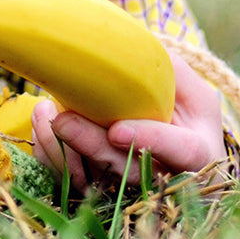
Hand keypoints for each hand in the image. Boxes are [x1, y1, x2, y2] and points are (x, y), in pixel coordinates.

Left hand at [30, 50, 225, 190]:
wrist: (172, 138)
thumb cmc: (183, 109)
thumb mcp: (189, 88)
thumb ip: (170, 72)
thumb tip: (132, 50)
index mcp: (198, 152)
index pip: (181, 152)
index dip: (150, 142)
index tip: (117, 130)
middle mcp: (166, 178)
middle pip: (127, 171)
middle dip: (92, 146)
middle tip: (63, 120)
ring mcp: (130, 188)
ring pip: (94, 182)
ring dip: (63, 151)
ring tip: (45, 112)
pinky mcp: (99, 188)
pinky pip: (70, 180)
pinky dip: (50, 154)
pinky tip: (40, 121)